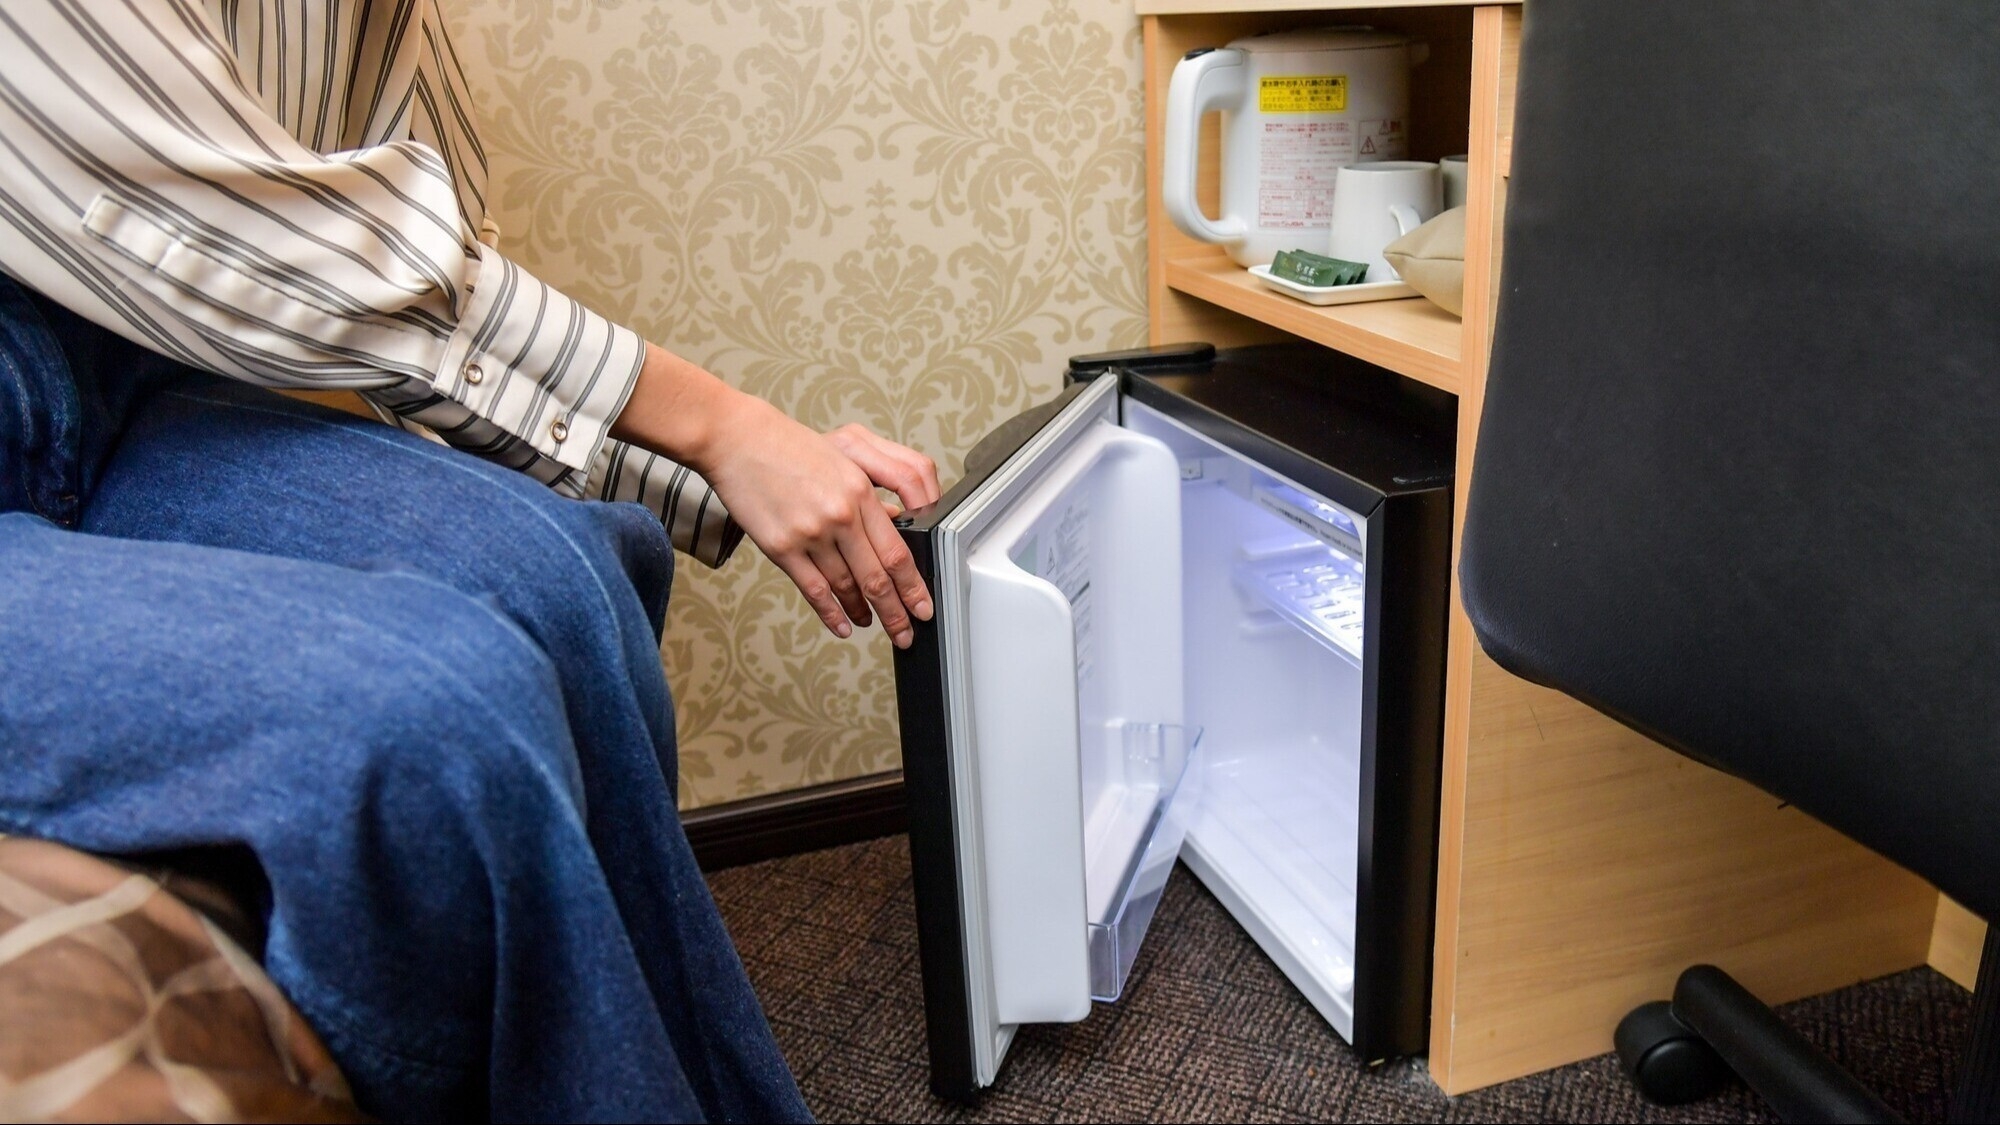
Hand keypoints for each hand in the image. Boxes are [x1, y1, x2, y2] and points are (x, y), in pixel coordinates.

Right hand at [706, 401, 939, 645]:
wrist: (738, 440)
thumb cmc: (788, 445)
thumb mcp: (845, 455)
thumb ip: (876, 488)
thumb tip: (898, 520)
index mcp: (860, 492)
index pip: (897, 552)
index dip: (913, 587)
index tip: (922, 606)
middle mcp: (839, 516)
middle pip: (877, 578)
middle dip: (896, 612)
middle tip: (906, 632)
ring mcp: (810, 534)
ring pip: (846, 587)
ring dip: (863, 612)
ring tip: (873, 623)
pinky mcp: (781, 547)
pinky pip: (814, 590)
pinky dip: (831, 613)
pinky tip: (842, 625)